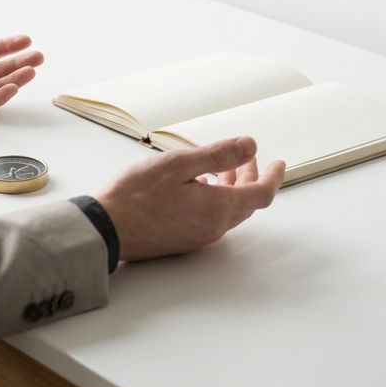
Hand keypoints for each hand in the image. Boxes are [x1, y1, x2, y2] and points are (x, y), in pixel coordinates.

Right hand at [95, 137, 284, 261]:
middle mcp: (213, 227)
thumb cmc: (135, 196)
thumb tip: (250, 146)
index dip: (273, 177)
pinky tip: (198, 186)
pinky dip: (215, 199)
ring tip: (221, 168)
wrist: (107, 229)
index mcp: (217, 208)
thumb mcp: (178, 164)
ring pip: (228, 210)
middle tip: (247, 158)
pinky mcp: (184, 240)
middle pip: (245, 202)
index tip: (279, 163)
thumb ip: (217, 155)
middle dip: (250, 177)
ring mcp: (198, 236)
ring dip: (231, 187)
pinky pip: (211, 218)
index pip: (261, 194)